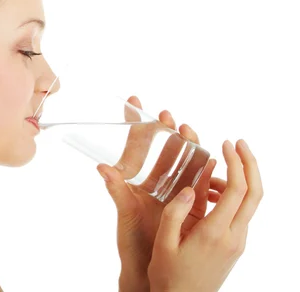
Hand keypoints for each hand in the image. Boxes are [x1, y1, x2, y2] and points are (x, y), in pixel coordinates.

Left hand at [96, 96, 222, 290]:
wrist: (151, 268)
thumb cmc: (133, 241)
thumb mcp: (125, 213)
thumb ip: (117, 190)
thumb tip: (102, 167)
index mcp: (137, 179)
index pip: (137, 144)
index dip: (135, 122)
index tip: (134, 99)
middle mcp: (156, 180)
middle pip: (165, 148)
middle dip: (167, 129)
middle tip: (167, 114)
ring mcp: (174, 189)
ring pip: (185, 161)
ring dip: (188, 146)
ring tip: (188, 132)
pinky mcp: (190, 202)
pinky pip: (201, 183)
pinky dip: (206, 172)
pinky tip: (211, 162)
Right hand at [147, 139, 262, 290]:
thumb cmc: (169, 275)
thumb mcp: (163, 243)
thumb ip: (175, 213)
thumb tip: (190, 187)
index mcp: (215, 233)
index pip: (237, 191)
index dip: (236, 163)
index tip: (226, 144)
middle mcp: (233, 236)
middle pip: (255, 193)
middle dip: (250, 164)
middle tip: (239, 143)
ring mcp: (237, 241)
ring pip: (250, 202)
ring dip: (240, 179)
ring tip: (215, 167)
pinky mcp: (234, 244)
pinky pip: (240, 212)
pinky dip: (232, 195)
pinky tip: (211, 191)